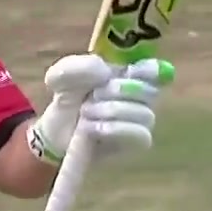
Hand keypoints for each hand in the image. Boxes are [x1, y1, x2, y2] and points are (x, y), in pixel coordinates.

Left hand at [26, 56, 168, 162]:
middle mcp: (139, 96)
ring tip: (86, 113)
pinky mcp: (136, 143)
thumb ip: (79, 67)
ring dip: (113, 111)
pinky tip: (94, 128)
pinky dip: (117, 129)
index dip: (150, 69)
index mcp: (127, 74)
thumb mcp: (63, 76)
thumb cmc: (68, 98)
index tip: (132, 70)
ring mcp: (140, 121)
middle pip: (150, 91)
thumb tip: (105, 72)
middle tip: (94, 94)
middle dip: (120, 90)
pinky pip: (142, 136)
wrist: (57, 131)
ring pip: (145, 114)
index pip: (153, 70)